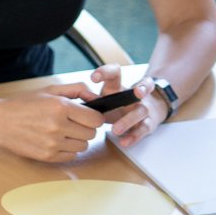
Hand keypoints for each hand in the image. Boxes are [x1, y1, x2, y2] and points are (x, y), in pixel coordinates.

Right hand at [0, 92, 106, 162]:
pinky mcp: (47, 156)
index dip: (93, 117)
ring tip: (62, 132)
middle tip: (72, 123)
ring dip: (76, 139)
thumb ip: (76, 89)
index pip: (96, 119)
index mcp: (60, 107)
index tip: (86, 116)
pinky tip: (55, 141)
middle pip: (91, 133)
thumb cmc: (23, 104)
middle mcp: (58, 126)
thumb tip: (95, 97)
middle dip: (85, 127)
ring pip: (83, 146)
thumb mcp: (49, 90)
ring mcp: (52, 143)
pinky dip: (67, 149)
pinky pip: (72, 156)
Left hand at [50, 68, 167, 150]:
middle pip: (141, 87)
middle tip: (135, 92)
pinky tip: (123, 141)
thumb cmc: (113, 104)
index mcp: (117, 86)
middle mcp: (133, 95)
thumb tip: (69, 103)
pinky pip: (142, 130)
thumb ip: (84, 97)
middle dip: (140, 88)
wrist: (142, 111)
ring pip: (141, 111)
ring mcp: (142, 109)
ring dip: (129, 120)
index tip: (93, 78)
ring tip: (115, 129)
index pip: (115, 73)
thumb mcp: (99, 98)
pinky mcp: (147, 124)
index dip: (105, 73)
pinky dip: (133, 136)